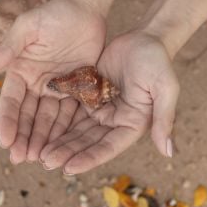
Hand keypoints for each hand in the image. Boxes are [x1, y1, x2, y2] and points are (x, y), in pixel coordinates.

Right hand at [0, 0, 105, 162]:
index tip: (5, 141)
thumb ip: (8, 47)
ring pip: (47, 118)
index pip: (10, 101)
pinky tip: (63, 147)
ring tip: (41, 160)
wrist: (85, 7)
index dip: (7, 121)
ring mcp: (56, 87)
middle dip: (24, 137)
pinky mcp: (76, 88)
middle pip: (27, 115)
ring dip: (43, 139)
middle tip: (21, 159)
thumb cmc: (53, 13)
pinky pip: (70, 112)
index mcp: (19, 70)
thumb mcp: (28, 27)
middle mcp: (35, 83)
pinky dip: (65, 129)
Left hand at [38, 31, 178, 173]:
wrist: (145, 38)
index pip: (107, 147)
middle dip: (67, 152)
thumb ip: (164, 118)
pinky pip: (70, 111)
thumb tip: (168, 153)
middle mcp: (115, 122)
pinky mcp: (88, 95)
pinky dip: (56, 120)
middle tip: (45, 161)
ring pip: (76, 129)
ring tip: (38, 152)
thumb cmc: (158, 62)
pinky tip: (39, 127)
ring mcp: (100, 109)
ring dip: (59, 141)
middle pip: (87, 142)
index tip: (68, 168)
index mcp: (132, 125)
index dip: (88, 159)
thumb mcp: (165, 88)